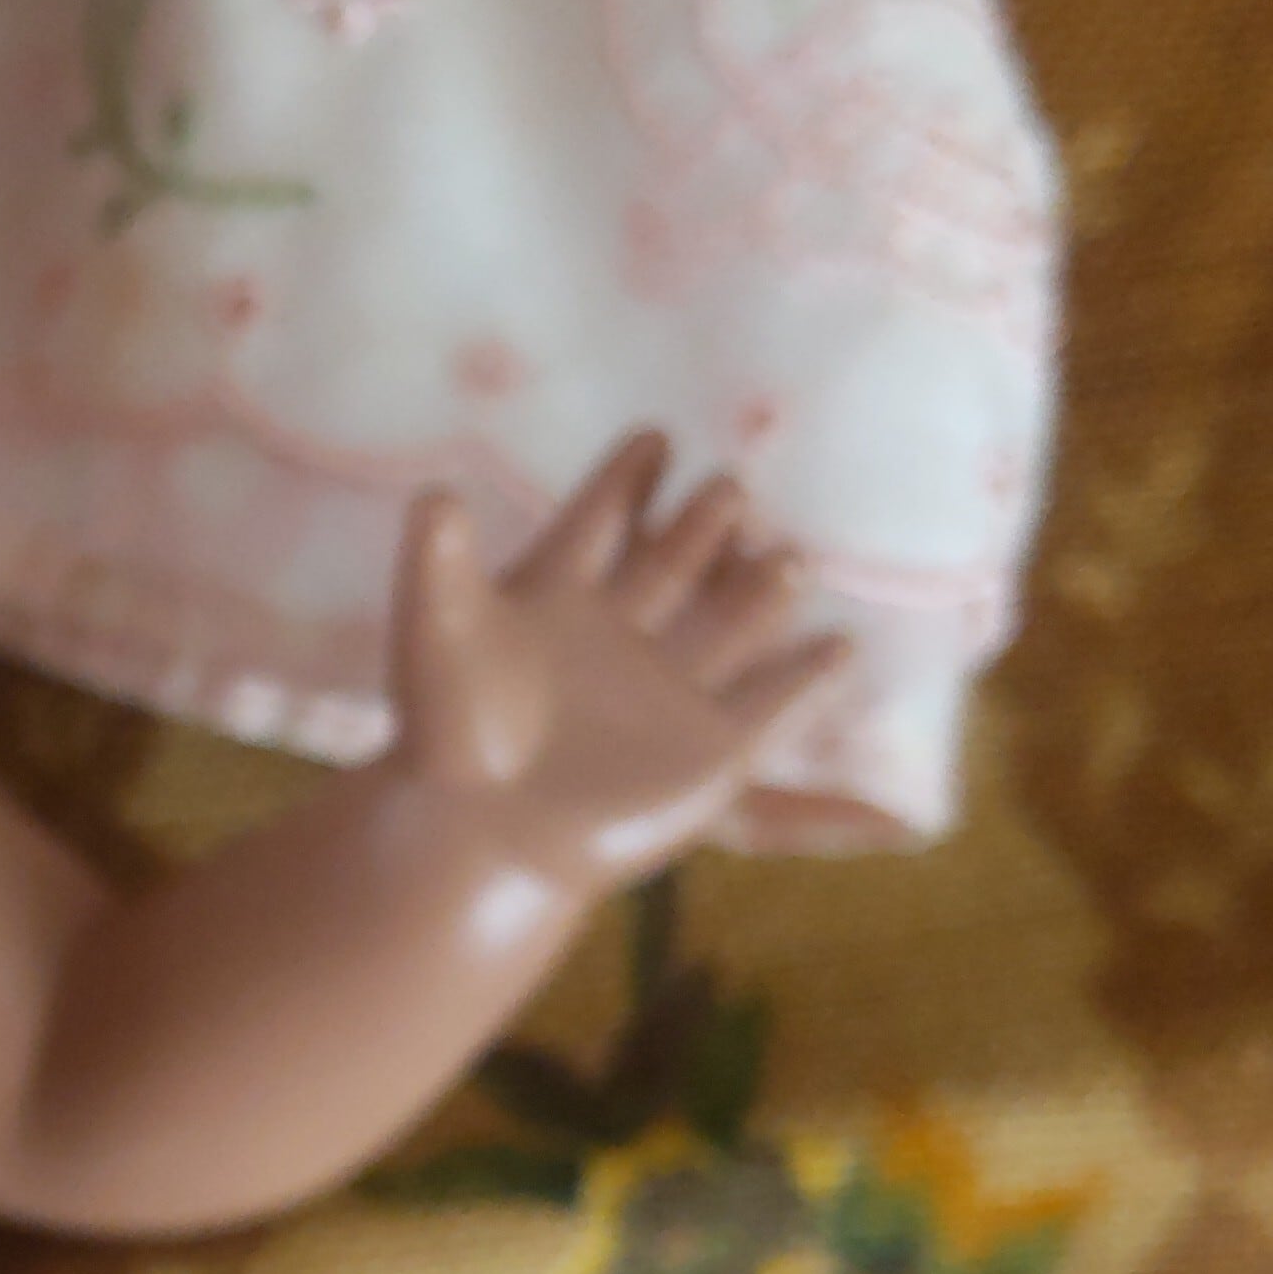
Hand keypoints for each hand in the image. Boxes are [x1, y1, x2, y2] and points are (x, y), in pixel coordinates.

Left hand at [387, 434, 850, 891]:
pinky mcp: (709, 751)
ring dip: (762, 585)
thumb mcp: (438, 634)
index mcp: (554, 601)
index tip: (654, 437)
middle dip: (704, 523)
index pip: (599, 523)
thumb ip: (438, 562)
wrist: (476, 837)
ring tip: (787, 554)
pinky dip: (805, 676)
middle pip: (673, 561)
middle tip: (730, 488)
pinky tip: (837, 644)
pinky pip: (770, 703)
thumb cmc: (448, 735)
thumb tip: (435, 496)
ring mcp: (667, 692)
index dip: (626, 482)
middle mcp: (617, 638)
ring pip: (731, 620)